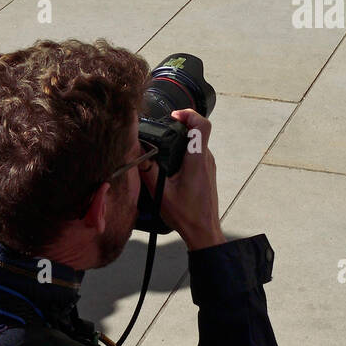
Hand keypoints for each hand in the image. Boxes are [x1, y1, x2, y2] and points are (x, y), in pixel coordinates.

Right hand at [141, 108, 223, 250]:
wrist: (204, 231)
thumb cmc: (186, 214)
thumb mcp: (161, 192)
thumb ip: (148, 170)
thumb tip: (137, 151)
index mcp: (197, 160)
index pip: (202, 125)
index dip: (188, 114)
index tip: (173, 115)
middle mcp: (206, 159)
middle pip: (197, 131)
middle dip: (179, 126)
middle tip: (161, 131)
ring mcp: (208, 166)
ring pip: (196, 144)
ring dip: (181, 141)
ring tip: (162, 149)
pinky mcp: (207, 173)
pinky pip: (196, 155)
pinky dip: (183, 153)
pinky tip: (169, 166)